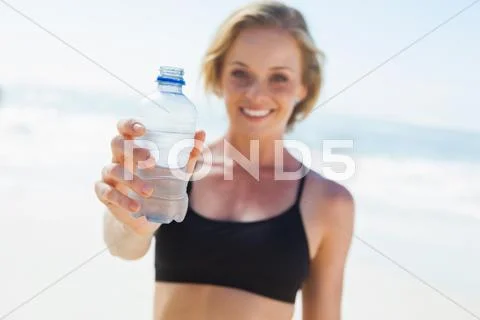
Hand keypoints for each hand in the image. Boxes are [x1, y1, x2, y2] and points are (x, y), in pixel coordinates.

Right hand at [94, 118, 205, 235]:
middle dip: (133, 150)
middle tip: (151, 159)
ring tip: (149, 191)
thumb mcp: (176, 169)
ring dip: (131, 179)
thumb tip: (200, 132)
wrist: (144, 215)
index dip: (129, 124)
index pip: (124, 128)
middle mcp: (118, 157)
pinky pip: (106, 193)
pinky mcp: (105, 193)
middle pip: (117, 144)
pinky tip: (135, 206)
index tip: (143, 129)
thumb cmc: (159, 183)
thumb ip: (188, 153)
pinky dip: (121, 200)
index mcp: (133, 146)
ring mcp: (109, 175)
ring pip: (113, 169)